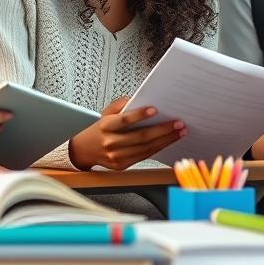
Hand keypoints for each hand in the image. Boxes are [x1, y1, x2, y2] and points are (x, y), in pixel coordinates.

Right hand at [67, 97, 185, 170]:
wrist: (84, 150)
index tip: (155, 110)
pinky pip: (144, 156)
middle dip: (163, 130)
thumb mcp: (106, 112)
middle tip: (178, 123)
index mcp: (105, 126)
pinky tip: (168, 141)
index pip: (124, 120)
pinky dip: (158, 148)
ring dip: (165, 140)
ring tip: (179, 132)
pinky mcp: (122, 165)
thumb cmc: (99, 129)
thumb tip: (141, 99)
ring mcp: (116, 156)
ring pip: (146, 148)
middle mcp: (110, 142)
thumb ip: (122, 105)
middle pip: (141, 136)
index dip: (140, 115)